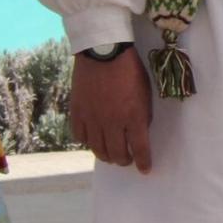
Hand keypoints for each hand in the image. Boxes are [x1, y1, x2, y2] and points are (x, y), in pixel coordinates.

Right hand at [69, 52, 153, 172]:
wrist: (103, 52)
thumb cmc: (130, 69)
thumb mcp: (145, 92)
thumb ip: (142, 114)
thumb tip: (139, 132)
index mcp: (134, 116)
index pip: (140, 148)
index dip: (143, 162)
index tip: (145, 170)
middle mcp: (113, 122)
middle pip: (118, 154)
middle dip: (125, 161)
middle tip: (128, 160)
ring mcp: (93, 119)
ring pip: (98, 150)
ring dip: (107, 156)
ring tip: (112, 155)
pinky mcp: (77, 114)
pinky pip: (81, 138)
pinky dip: (89, 142)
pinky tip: (94, 140)